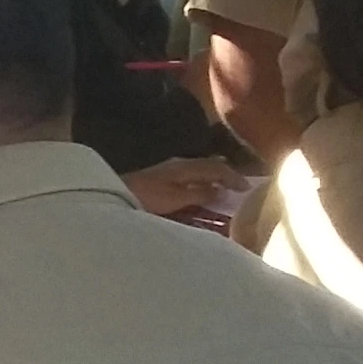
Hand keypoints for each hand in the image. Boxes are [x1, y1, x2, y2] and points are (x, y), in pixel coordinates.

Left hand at [124, 156, 249, 218]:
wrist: (113, 196)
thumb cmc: (144, 198)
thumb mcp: (175, 198)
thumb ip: (199, 194)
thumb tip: (221, 190)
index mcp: (185, 166)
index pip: (216, 167)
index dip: (233, 177)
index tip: (249, 188)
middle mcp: (178, 165)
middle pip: (209, 166)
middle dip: (227, 175)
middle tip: (242, 187)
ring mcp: (169, 171)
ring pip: (200, 171)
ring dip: (214, 179)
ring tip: (227, 190)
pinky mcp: (161, 179)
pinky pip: (190, 178)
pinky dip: (202, 183)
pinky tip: (203, 193)